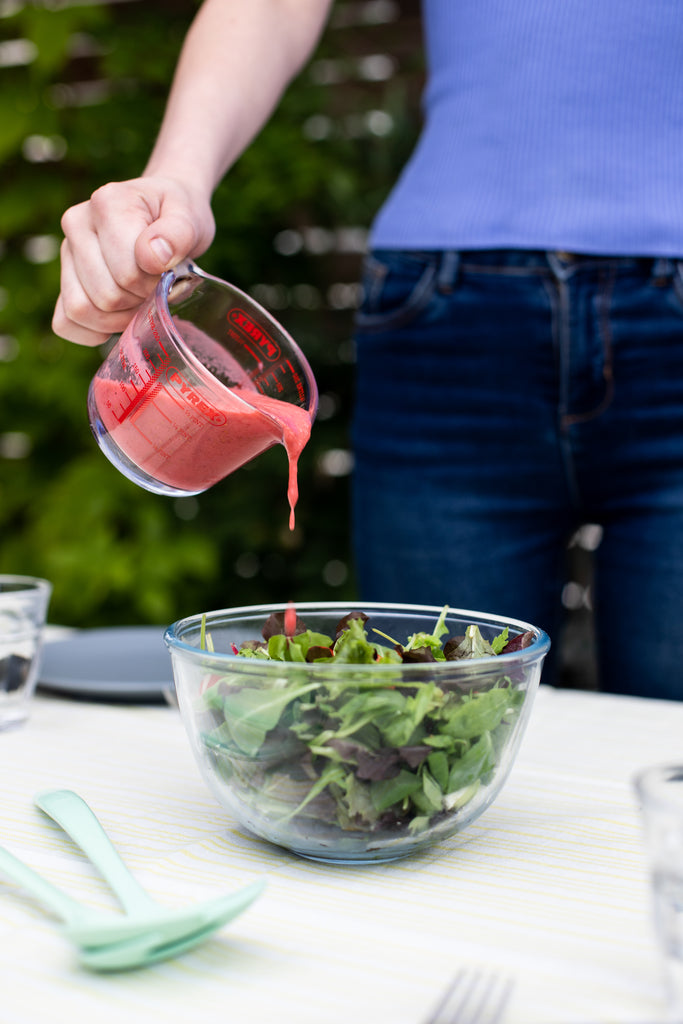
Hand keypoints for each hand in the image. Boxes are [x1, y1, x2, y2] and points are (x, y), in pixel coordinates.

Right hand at [52, 176, 215, 345]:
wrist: (163, 209)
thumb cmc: (177, 213)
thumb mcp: (190, 217)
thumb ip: (178, 234)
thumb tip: (153, 257)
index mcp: (107, 204)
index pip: (127, 272)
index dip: (153, 285)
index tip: (167, 273)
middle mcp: (77, 224)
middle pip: (105, 296)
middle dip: (137, 302)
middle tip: (155, 287)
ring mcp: (66, 253)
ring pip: (81, 310)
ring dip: (117, 319)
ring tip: (139, 301)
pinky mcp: (63, 280)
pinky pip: (65, 323)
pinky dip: (93, 331)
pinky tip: (117, 319)